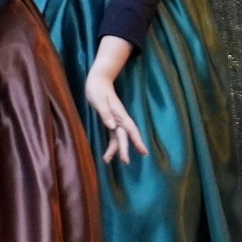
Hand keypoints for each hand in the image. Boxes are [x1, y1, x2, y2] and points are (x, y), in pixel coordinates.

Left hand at [84, 37, 147, 165]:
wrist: (98, 80)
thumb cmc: (97, 89)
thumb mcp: (99, 100)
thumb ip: (105, 114)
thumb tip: (112, 127)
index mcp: (119, 114)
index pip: (130, 130)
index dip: (137, 141)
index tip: (143, 151)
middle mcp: (119, 118)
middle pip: (124, 136)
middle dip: (125, 149)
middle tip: (125, 161)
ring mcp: (116, 119)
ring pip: (118, 137)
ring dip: (115, 148)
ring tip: (108, 160)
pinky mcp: (111, 120)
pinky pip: (114, 134)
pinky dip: (112, 143)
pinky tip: (109, 152)